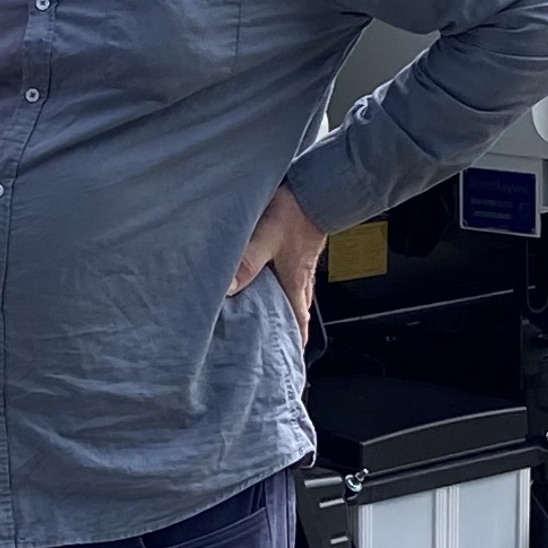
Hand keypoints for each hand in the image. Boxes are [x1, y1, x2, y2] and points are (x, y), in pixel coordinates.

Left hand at [229, 182, 324, 336]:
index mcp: (295, 282)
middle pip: (296, 312)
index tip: (291, 361)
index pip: (299, 322)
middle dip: (286, 329)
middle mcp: (300, 278)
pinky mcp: (297, 250)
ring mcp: (300, 264)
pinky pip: (290, 277)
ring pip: (293, 295)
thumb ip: (248, 261)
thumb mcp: (267, 238)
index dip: (295, 342)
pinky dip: (281, 286)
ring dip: (283, 308)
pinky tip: (268, 281)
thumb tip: (229, 288)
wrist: (318, 186)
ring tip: (267, 317)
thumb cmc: (296, 211)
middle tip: (272, 343)